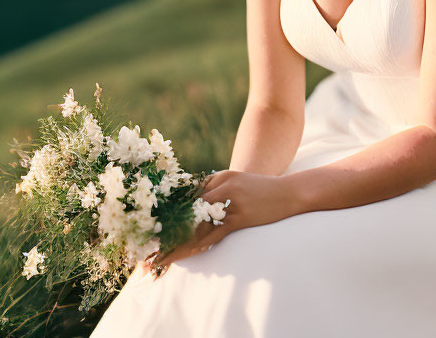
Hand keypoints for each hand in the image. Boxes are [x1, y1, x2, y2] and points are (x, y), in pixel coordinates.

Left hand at [141, 169, 297, 278]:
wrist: (289, 193)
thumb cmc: (260, 188)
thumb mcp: (235, 180)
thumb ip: (214, 187)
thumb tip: (190, 202)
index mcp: (219, 177)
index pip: (186, 195)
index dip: (166, 212)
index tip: (148, 227)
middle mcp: (221, 187)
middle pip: (186, 210)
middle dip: (165, 230)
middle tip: (146, 248)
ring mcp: (230, 203)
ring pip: (195, 225)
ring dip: (174, 243)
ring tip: (157, 258)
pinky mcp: (239, 219)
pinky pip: (212, 235)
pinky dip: (195, 246)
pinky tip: (182, 256)